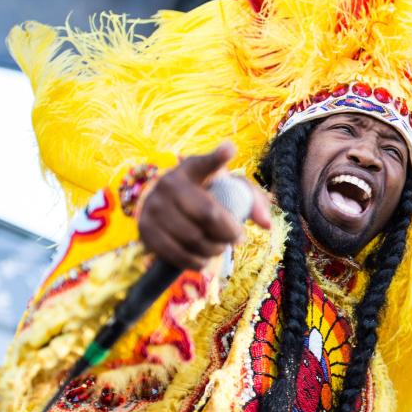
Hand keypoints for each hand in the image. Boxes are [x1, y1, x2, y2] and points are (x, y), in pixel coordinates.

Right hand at [136, 142, 271, 268]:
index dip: (217, 158)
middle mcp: (168, 185)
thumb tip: (267, 224)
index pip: (205, 163)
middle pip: (207, 215)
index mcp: (191, 169)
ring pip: (193, 239)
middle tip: (236, 238)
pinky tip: (204, 258)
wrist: (165, 208)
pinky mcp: (145, 231)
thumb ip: (251, 200)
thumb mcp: (227, 189)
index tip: (229, 150)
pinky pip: (178, 255)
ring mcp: (153, 208)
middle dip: (229, 233)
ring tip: (220, 247)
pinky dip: (197, 262)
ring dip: (214, 250)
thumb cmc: (206, 197)